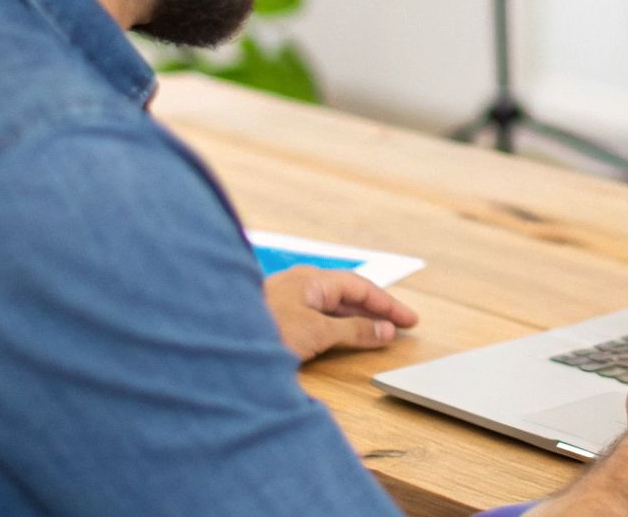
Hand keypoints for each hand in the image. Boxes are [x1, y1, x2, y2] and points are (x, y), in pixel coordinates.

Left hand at [263, 266, 418, 362]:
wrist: (216, 346)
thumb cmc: (262, 330)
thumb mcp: (317, 332)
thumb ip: (354, 330)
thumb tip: (385, 330)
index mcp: (313, 280)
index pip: (361, 287)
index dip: (389, 304)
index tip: (411, 320)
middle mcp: (302, 286)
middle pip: (348, 295)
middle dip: (376, 311)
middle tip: (401, 327)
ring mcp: (289, 302)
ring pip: (333, 308)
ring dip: (358, 321)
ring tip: (379, 335)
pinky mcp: (279, 321)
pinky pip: (319, 319)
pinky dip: (338, 329)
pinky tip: (343, 339)